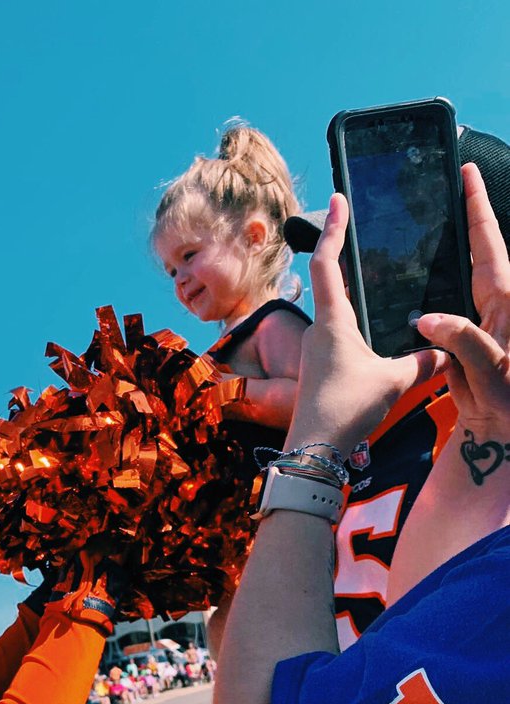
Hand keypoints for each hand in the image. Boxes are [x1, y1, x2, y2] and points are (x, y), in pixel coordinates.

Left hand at [288, 194, 447, 454]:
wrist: (313, 449)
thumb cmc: (345, 409)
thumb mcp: (392, 382)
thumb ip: (421, 363)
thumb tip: (445, 353)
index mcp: (333, 321)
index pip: (327, 263)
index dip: (333, 229)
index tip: (338, 199)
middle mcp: (320, 330)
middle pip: (329, 282)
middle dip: (344, 254)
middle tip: (360, 229)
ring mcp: (318, 350)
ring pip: (336, 311)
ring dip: (352, 292)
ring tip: (376, 276)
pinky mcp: (320, 369)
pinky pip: (339, 335)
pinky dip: (355, 322)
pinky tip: (373, 329)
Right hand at [416, 163, 509, 432]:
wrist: (504, 432)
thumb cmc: (508, 403)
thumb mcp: (491, 374)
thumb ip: (465, 343)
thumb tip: (427, 320)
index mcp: (505, 306)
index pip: (490, 247)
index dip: (478, 210)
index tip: (468, 175)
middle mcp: (493, 307)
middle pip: (477, 252)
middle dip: (465, 218)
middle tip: (448, 184)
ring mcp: (478, 322)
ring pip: (458, 279)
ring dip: (445, 254)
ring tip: (424, 225)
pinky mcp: (463, 342)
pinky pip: (443, 310)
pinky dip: (428, 293)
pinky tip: (410, 286)